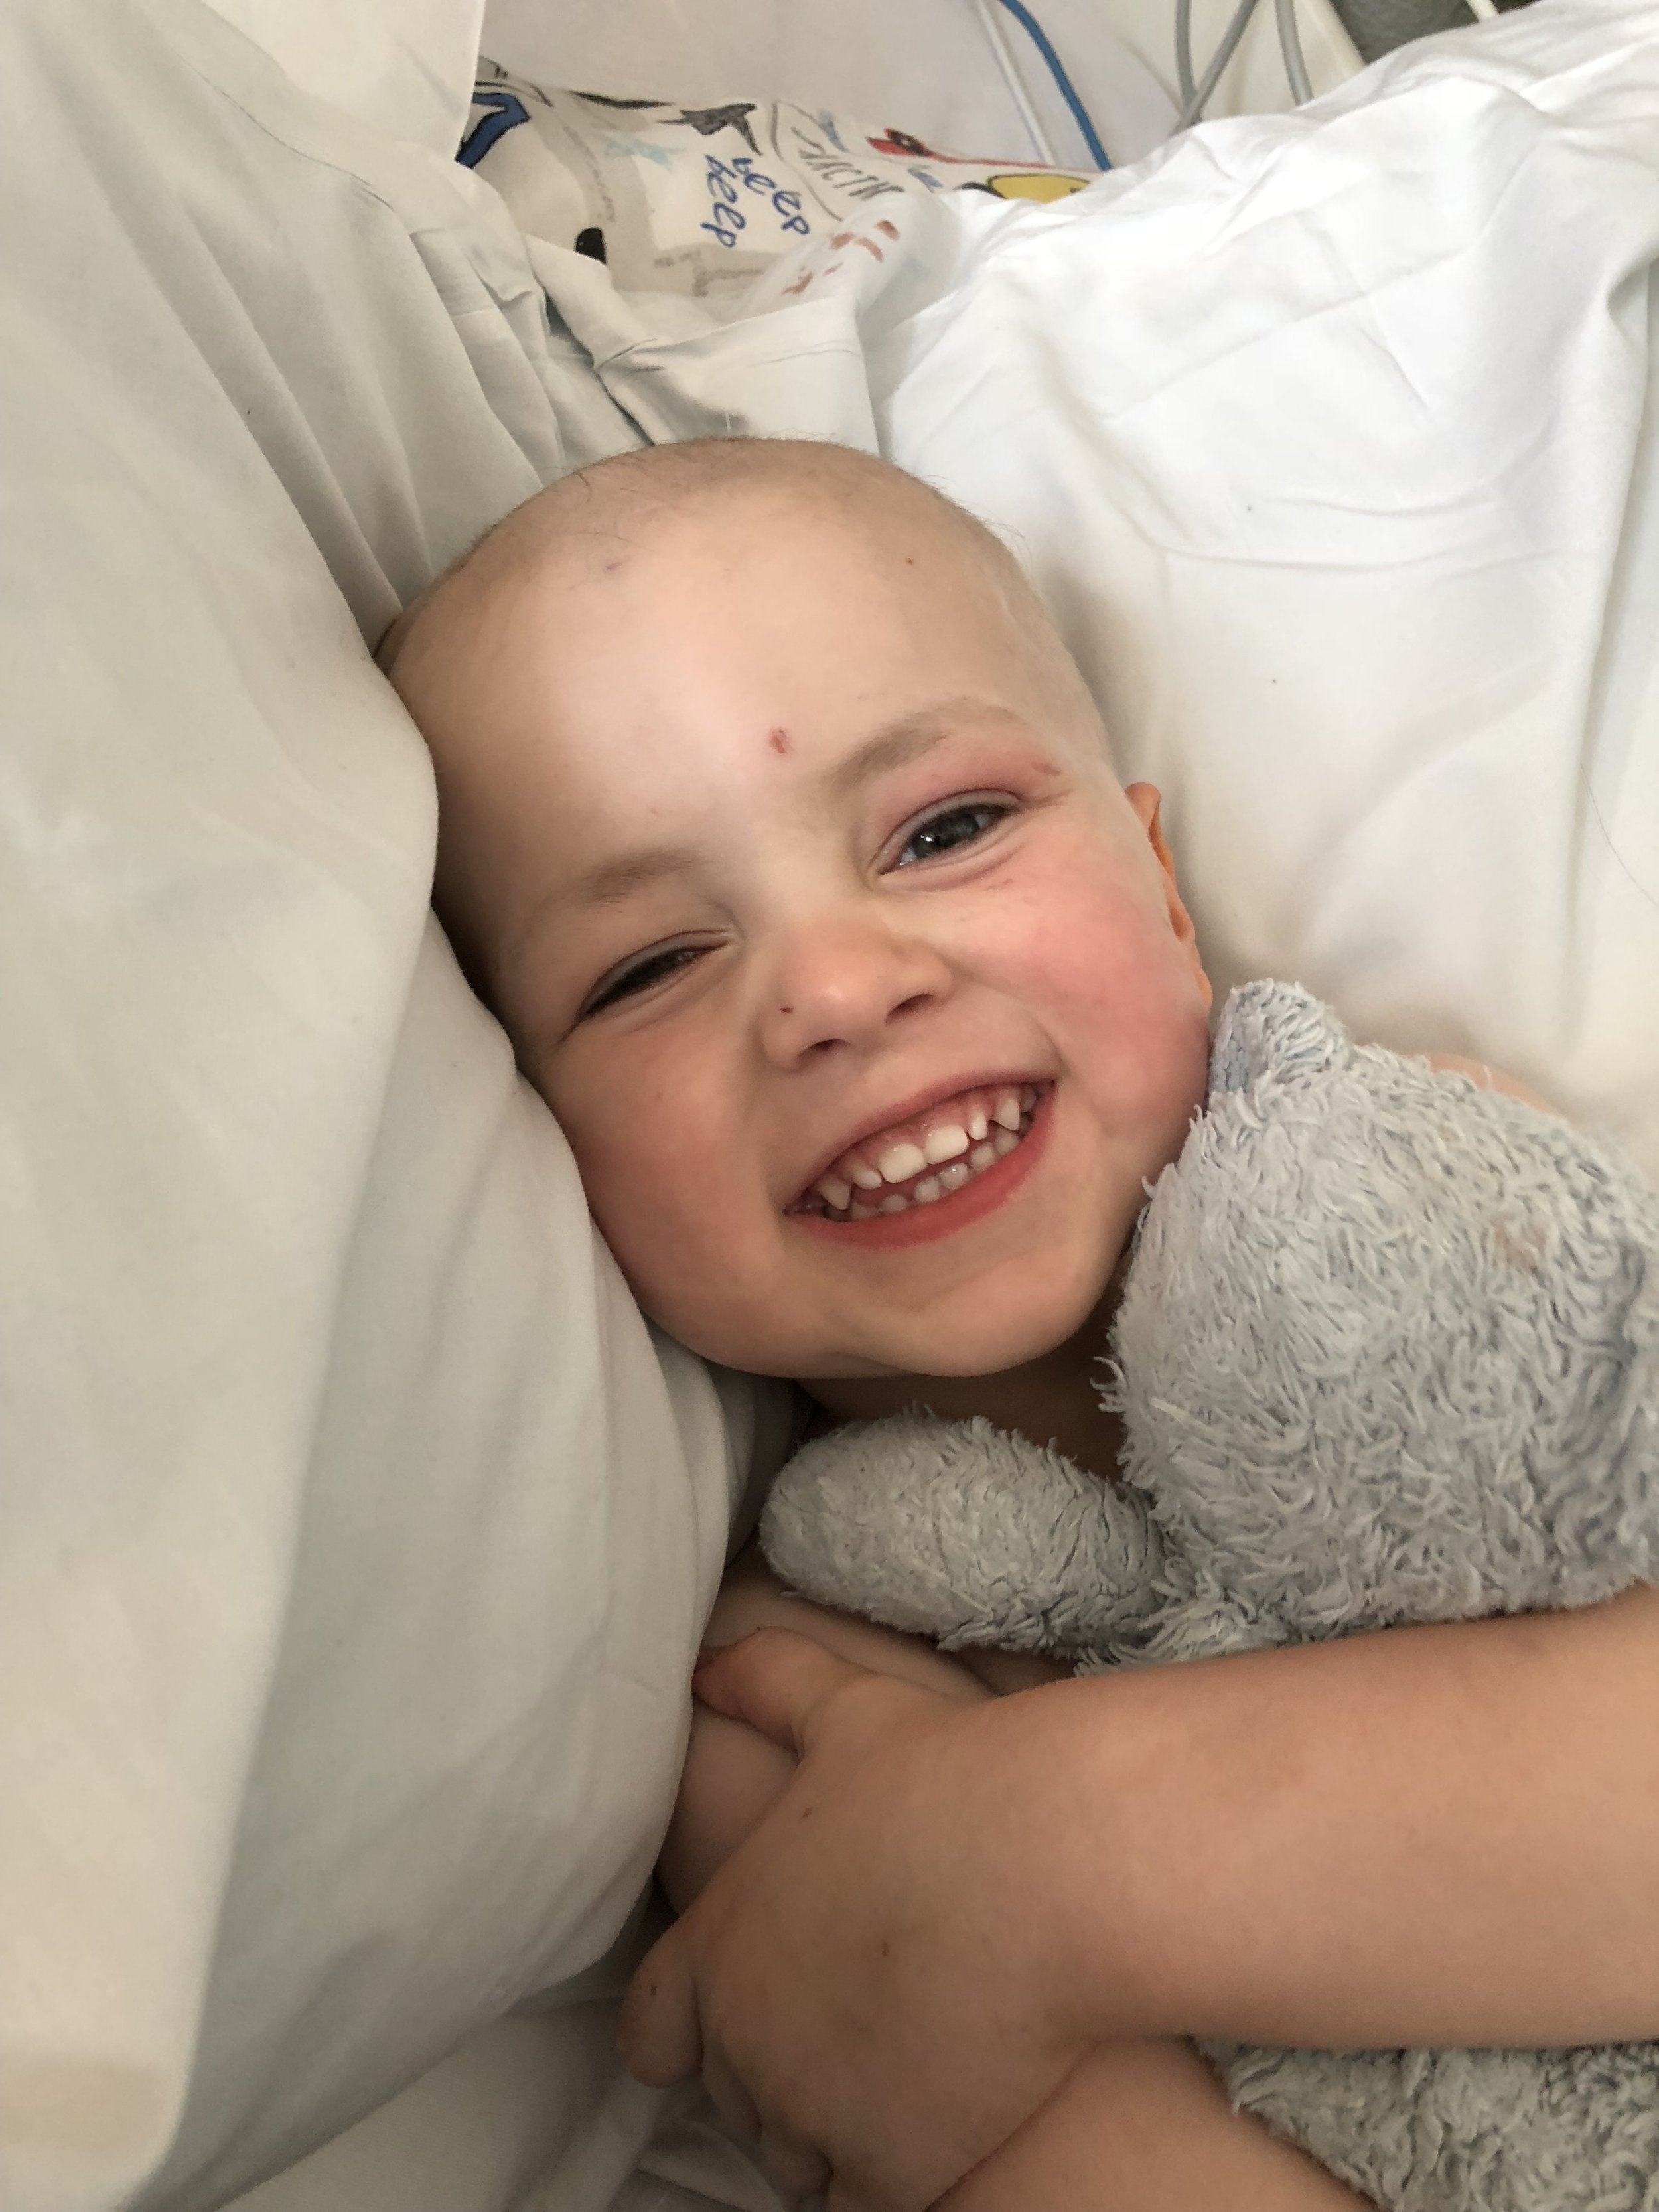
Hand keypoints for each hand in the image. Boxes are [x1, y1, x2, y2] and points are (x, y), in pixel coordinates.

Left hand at [618, 1629, 1089, 2211]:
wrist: (1051, 1868)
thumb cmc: (951, 1779)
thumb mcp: (847, 1709)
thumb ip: (767, 1685)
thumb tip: (705, 1663)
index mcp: (718, 1943)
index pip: (652, 2028)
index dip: (683, 2028)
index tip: (720, 2024)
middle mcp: (744, 2042)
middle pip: (735, 2094)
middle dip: (783, 2069)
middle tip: (859, 2022)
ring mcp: (812, 2116)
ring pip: (798, 2158)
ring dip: (836, 2126)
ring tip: (904, 2068)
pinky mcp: (890, 2172)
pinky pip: (863, 2202)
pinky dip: (894, 2173)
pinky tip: (939, 2125)